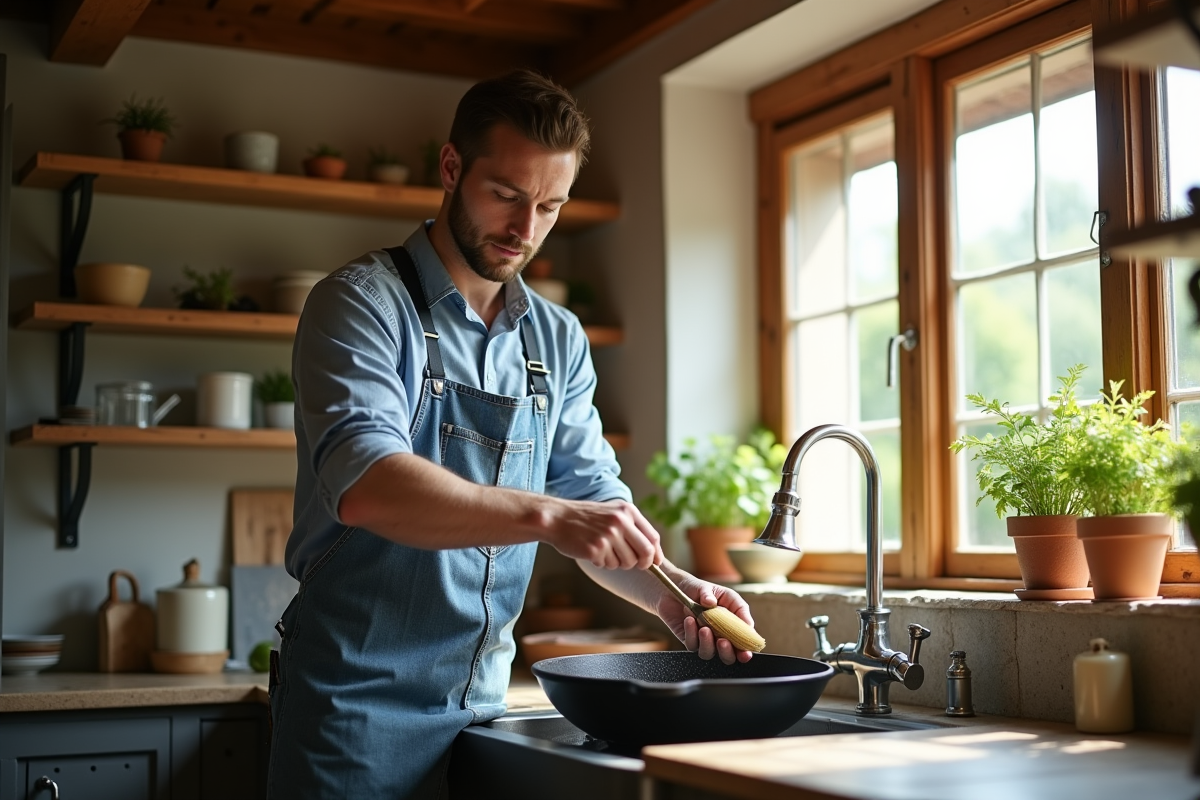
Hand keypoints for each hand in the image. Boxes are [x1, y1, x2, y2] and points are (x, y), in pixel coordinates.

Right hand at [544, 499, 662, 569]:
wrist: (557, 518)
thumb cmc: (585, 519)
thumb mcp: (612, 513)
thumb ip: (632, 528)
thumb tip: (652, 554)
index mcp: (627, 511)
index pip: (653, 537)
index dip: (656, 554)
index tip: (655, 563)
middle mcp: (620, 522)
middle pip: (646, 553)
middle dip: (642, 564)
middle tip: (633, 564)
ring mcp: (609, 535)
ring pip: (628, 563)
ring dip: (617, 563)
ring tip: (603, 551)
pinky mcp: (597, 548)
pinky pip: (609, 565)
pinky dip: (602, 563)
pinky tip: (591, 551)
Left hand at [654, 567, 755, 664]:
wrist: (674, 590)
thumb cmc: (697, 588)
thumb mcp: (710, 588)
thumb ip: (713, 595)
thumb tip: (711, 603)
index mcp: (733, 623)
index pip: (744, 640)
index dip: (746, 649)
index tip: (745, 652)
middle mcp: (720, 634)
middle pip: (729, 655)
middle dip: (728, 653)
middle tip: (723, 642)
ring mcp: (705, 639)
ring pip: (709, 653)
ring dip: (708, 643)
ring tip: (704, 628)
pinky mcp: (689, 640)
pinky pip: (692, 645)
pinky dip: (691, 633)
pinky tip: (689, 620)